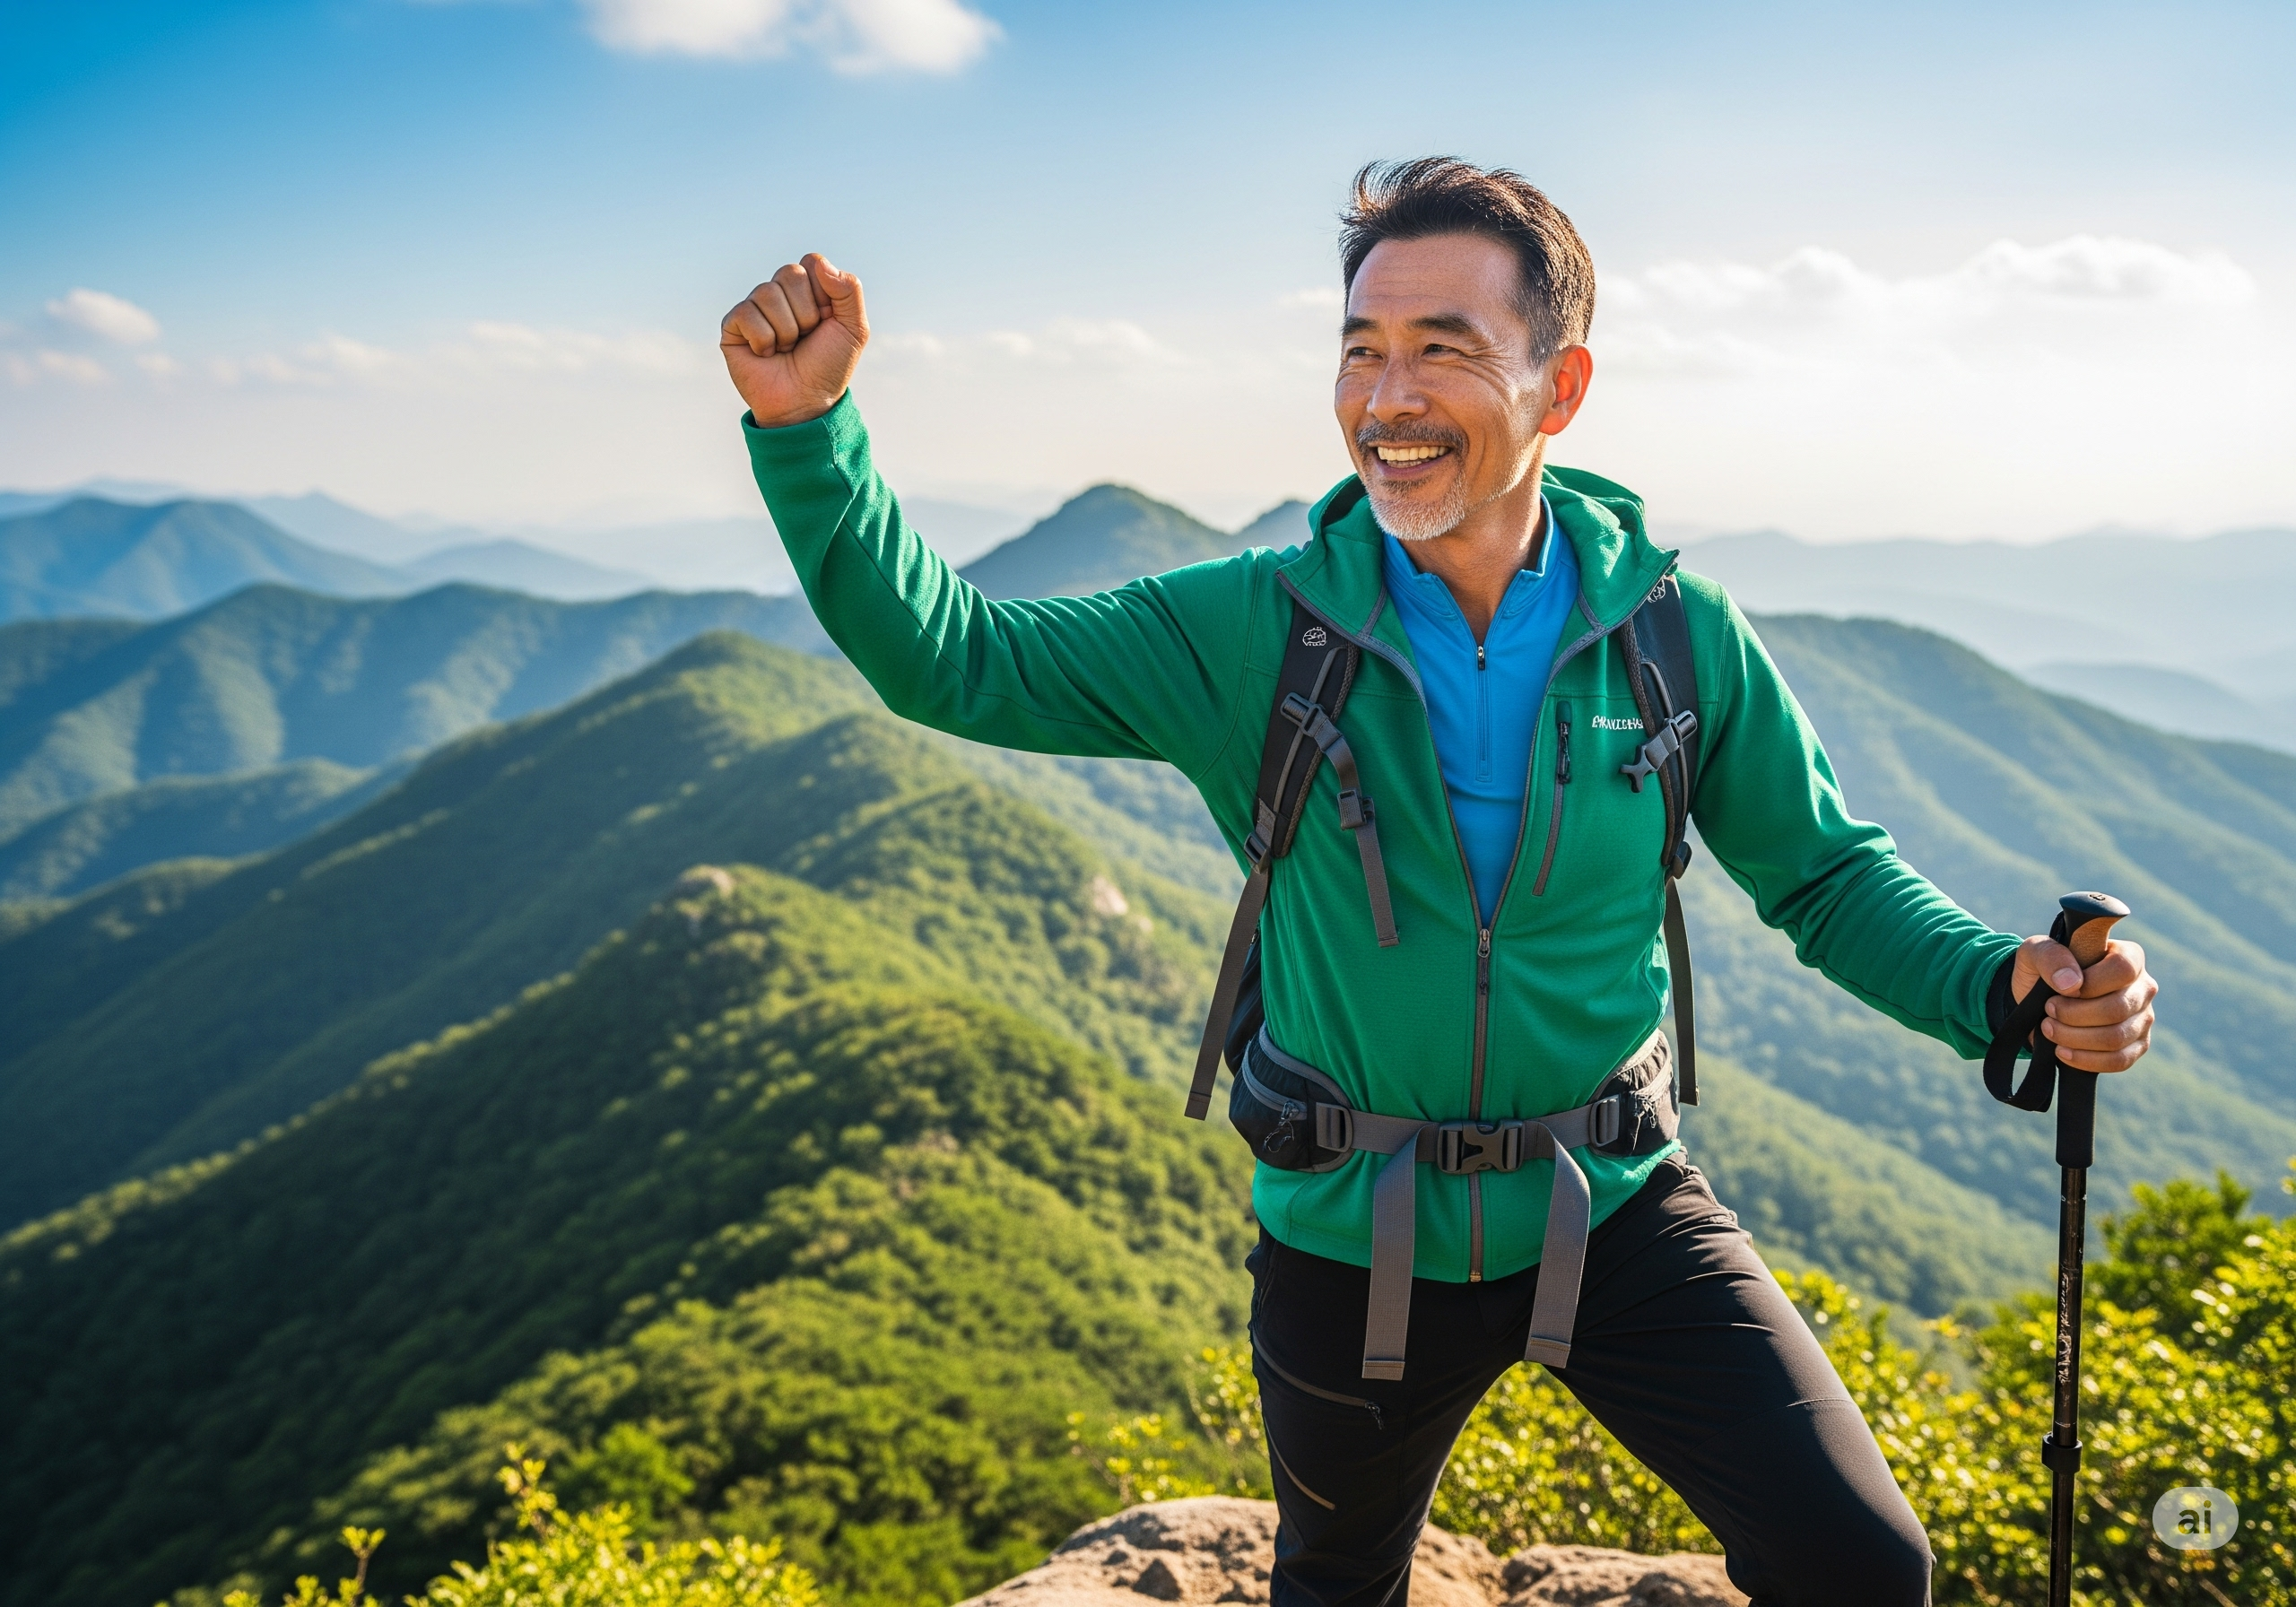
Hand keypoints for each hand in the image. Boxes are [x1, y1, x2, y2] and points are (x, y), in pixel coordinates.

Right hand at [721, 254, 868, 428]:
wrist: (806, 402)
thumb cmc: (828, 367)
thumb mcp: (854, 329)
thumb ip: (849, 290)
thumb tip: (819, 264)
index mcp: (809, 289)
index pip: (811, 262)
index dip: (822, 294)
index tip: (826, 321)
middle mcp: (780, 293)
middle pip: (789, 274)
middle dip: (806, 313)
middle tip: (805, 337)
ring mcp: (755, 307)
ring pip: (767, 293)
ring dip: (786, 330)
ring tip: (787, 349)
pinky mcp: (733, 325)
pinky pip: (746, 313)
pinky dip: (764, 340)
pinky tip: (767, 354)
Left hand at [2010, 934, 2158, 1071]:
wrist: (2040, 1001)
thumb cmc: (2045, 970)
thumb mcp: (2035, 952)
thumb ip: (2050, 957)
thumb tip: (2071, 984)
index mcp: (2128, 956)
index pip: (2123, 969)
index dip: (2090, 984)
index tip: (2063, 989)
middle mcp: (2143, 987)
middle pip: (2117, 1008)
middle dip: (2073, 1015)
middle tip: (2049, 1011)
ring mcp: (2143, 1018)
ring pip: (2116, 1037)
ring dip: (2074, 1037)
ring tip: (2050, 1029)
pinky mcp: (2137, 1045)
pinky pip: (2119, 1060)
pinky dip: (2085, 1059)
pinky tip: (2062, 1051)